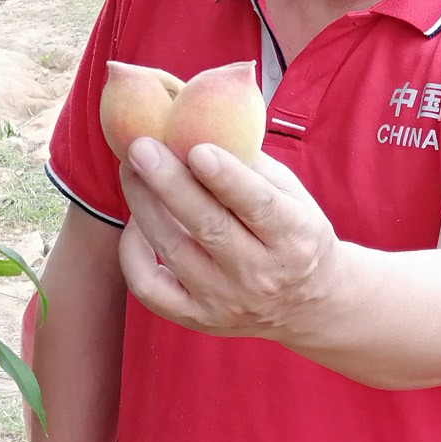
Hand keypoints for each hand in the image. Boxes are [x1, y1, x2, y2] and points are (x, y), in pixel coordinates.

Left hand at [115, 137, 341, 340]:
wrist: (309, 302)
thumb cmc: (295, 232)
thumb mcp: (293, 195)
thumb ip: (251, 165)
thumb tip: (200, 123)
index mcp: (294, 238)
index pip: (259, 206)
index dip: (227, 178)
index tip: (197, 148)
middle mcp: (260, 275)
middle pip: (209, 228)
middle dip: (169, 184)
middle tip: (140, 148)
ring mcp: (226, 301)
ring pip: (173, 251)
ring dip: (145, 206)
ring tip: (132, 170)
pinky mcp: (198, 318)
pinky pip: (150, 288)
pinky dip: (133, 253)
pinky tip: (136, 223)